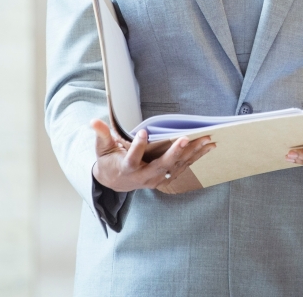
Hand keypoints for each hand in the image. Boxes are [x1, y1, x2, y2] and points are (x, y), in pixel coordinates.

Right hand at [91, 119, 215, 194]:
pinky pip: (183, 167)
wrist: (115, 182)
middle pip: (160, 166)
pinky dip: (196, 156)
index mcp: (127, 168)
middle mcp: (143, 176)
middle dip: (174, 153)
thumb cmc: (109, 161)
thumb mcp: (102, 148)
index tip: (143, 132)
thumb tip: (93, 121)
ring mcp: (157, 179)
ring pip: (176, 167)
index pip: (132, 159)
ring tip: (206, 140)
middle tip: (185, 138)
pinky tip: (209, 146)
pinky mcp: (166, 177)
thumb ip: (101, 134)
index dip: (137, 146)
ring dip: (192, 153)